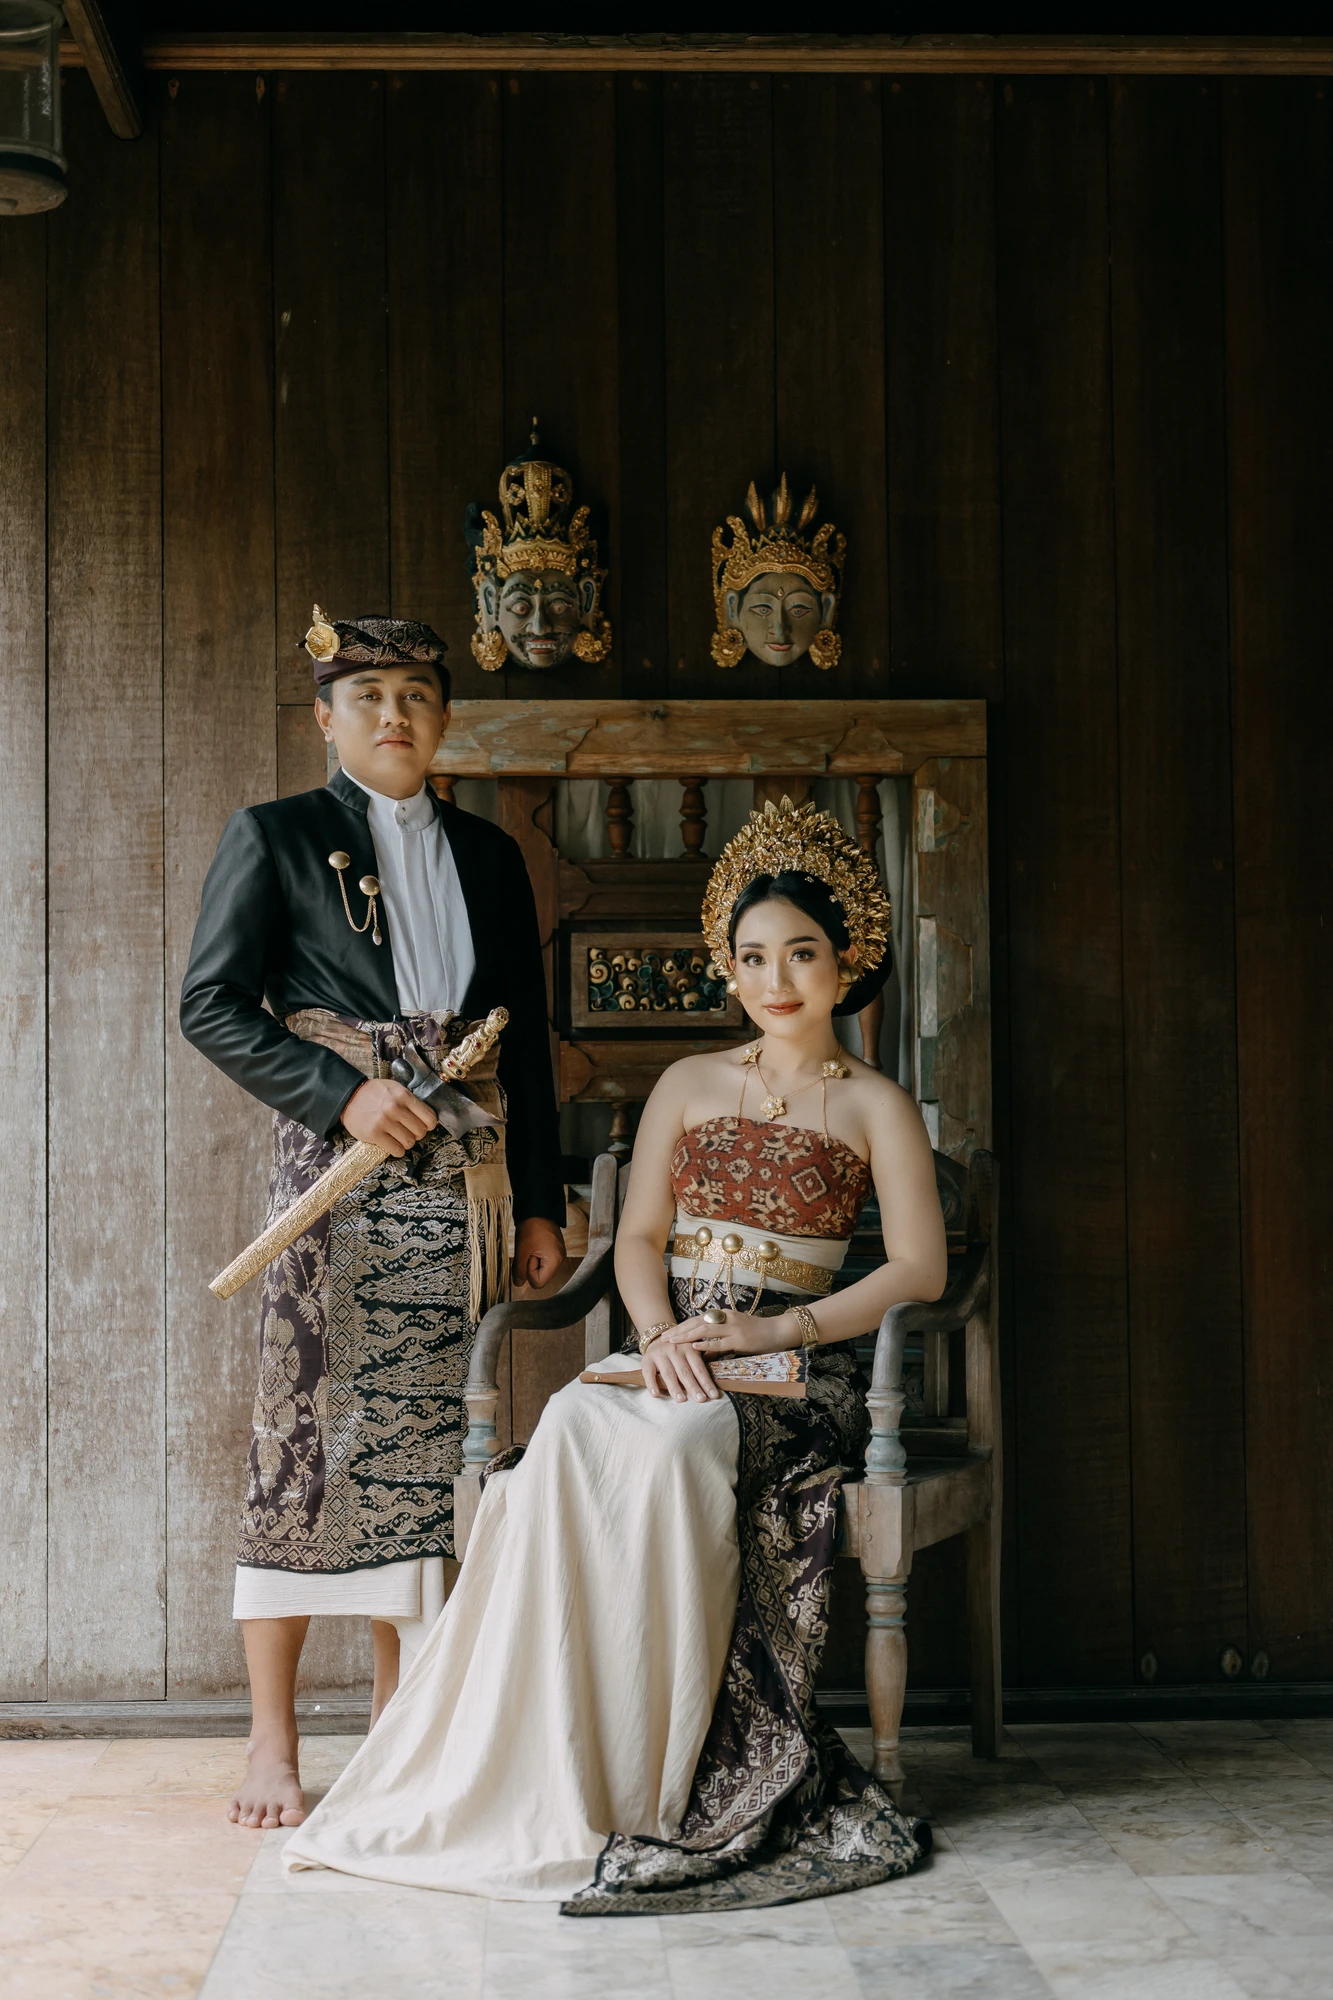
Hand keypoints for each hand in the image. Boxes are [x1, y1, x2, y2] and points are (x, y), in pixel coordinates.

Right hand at [342, 1078, 435, 1156]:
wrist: (348, 1097)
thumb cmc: (373, 1093)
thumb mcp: (394, 1089)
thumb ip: (409, 1100)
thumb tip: (427, 1116)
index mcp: (403, 1096)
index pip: (429, 1118)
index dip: (429, 1125)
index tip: (424, 1126)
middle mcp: (395, 1108)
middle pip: (420, 1132)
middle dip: (417, 1134)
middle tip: (409, 1132)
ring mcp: (384, 1122)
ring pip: (409, 1142)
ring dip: (406, 1143)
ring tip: (399, 1138)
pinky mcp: (374, 1134)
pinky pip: (396, 1150)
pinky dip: (397, 1150)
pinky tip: (393, 1144)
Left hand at [514, 1216, 564, 1290]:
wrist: (538, 1210)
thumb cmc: (531, 1227)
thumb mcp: (521, 1251)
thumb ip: (519, 1271)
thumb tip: (518, 1284)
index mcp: (554, 1261)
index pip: (538, 1283)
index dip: (528, 1273)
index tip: (528, 1257)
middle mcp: (560, 1260)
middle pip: (540, 1276)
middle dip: (531, 1266)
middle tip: (530, 1250)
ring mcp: (558, 1255)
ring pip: (541, 1269)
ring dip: (533, 1260)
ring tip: (532, 1246)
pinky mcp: (555, 1250)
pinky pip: (543, 1261)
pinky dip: (536, 1255)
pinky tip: (534, 1245)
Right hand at [641, 1326, 721, 1403]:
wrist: (656, 1337)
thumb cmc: (678, 1350)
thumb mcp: (691, 1350)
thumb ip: (699, 1364)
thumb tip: (712, 1386)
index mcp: (690, 1349)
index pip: (699, 1368)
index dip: (706, 1382)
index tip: (713, 1395)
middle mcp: (676, 1350)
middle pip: (685, 1371)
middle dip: (693, 1386)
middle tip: (701, 1399)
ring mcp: (661, 1354)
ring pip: (669, 1373)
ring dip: (675, 1387)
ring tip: (681, 1399)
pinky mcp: (647, 1359)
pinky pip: (649, 1373)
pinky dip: (652, 1384)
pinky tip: (656, 1394)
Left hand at [663, 1308, 797, 1361]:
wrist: (778, 1331)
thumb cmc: (757, 1333)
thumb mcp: (735, 1332)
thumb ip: (717, 1338)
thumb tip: (699, 1349)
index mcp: (724, 1315)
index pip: (697, 1319)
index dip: (682, 1326)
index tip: (668, 1332)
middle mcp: (726, 1318)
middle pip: (697, 1322)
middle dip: (679, 1330)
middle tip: (664, 1338)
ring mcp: (733, 1328)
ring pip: (704, 1330)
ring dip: (686, 1336)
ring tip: (673, 1342)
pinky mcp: (740, 1340)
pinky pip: (719, 1342)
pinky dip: (705, 1345)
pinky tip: (694, 1348)